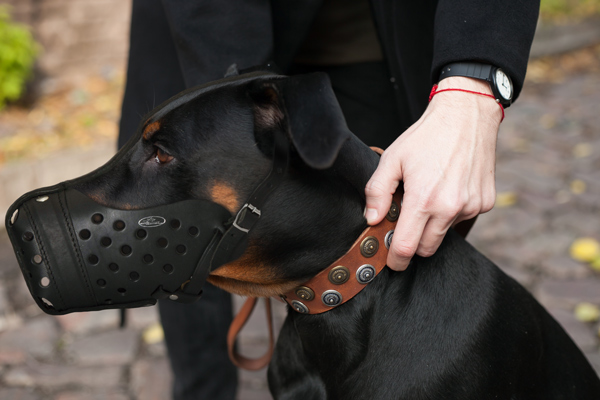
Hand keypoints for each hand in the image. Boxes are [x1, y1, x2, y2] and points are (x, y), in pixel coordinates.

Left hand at [365, 77, 502, 270]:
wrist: (467, 115)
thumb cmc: (426, 136)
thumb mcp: (392, 159)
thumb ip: (377, 192)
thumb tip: (372, 219)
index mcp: (423, 200)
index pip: (406, 248)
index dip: (395, 259)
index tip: (391, 261)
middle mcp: (450, 209)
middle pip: (426, 248)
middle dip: (413, 243)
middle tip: (406, 224)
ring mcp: (471, 207)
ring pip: (445, 233)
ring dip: (434, 225)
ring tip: (429, 194)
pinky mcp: (485, 203)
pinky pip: (463, 219)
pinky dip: (453, 212)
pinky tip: (448, 188)